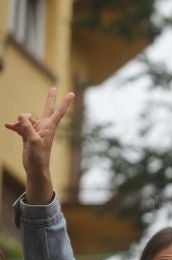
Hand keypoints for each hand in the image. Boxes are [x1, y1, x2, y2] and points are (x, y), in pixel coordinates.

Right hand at [4, 88, 74, 203]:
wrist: (35, 168)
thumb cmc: (39, 156)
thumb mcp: (33, 140)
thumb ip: (27, 126)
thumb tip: (22, 114)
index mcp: (49, 127)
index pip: (58, 111)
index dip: (64, 102)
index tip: (71, 93)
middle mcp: (44, 127)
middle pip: (46, 109)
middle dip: (49, 99)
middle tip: (53, 88)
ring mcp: (36, 130)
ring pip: (27, 118)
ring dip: (19, 121)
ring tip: (13, 126)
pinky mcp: (28, 135)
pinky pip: (20, 126)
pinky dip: (15, 126)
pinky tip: (8, 126)